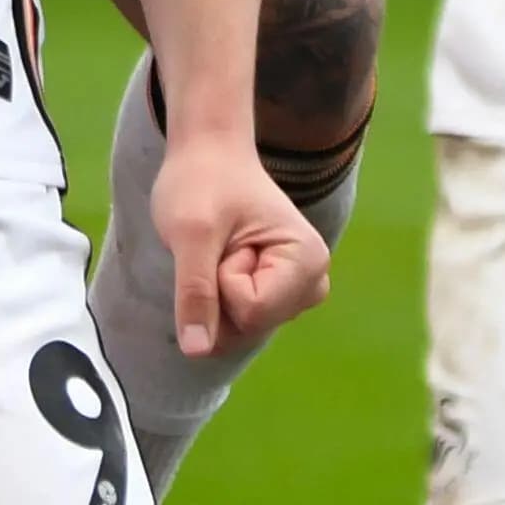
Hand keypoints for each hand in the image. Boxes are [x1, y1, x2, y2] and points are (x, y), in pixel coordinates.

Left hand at [153, 128, 330, 352]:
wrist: (207, 152)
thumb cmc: (202, 181)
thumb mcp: (190, 232)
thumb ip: (195, 291)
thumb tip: (196, 351)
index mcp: (308, 260)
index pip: (253, 311)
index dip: (222, 280)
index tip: (225, 239)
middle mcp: (313, 282)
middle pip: (251, 328)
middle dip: (219, 292)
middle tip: (220, 245)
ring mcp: (296, 291)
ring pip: (244, 330)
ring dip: (217, 296)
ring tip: (222, 250)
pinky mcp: (277, 295)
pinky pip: (240, 322)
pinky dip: (220, 299)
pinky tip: (224, 262)